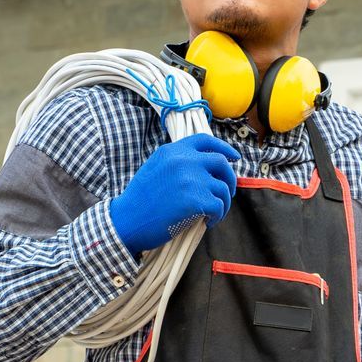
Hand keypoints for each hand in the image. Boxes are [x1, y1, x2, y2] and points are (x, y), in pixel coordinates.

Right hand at [107, 133, 239, 254]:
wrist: (127, 220)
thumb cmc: (140, 201)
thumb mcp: (155, 168)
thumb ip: (178, 163)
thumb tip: (204, 168)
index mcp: (172, 151)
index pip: (205, 140)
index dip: (224, 148)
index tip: (234, 157)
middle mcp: (183, 160)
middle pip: (221, 162)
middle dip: (229, 178)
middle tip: (227, 192)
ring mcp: (190, 179)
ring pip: (223, 188)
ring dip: (223, 203)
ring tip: (213, 213)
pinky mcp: (195, 200)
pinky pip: (219, 206)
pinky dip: (218, 215)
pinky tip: (208, 221)